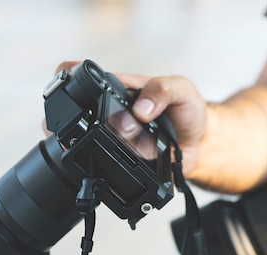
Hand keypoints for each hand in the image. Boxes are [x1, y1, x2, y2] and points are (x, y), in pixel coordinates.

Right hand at [47, 62, 207, 176]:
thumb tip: (141, 107)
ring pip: (97, 144)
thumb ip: (162, 89)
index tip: (76, 86)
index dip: (65, 78)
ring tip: (151, 139)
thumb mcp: (181, 89)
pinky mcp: (122, 161)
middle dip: (110, 122)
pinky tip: (152, 154)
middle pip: (80, 116)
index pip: (77, 76)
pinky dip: (133, 162)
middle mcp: (109, 113)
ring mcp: (113, 138)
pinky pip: (115, 166)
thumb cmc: (187, 110)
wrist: (200, 144)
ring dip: (127, 143)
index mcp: (117, 87)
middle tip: (135, 123)